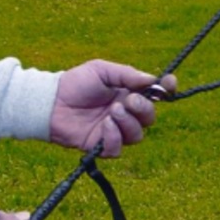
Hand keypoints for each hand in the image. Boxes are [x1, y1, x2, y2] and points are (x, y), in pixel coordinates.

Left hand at [49, 59, 176, 157]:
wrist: (50, 102)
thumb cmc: (76, 83)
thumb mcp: (102, 70)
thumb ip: (127, 74)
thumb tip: (152, 80)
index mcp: (129, 93)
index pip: (156, 95)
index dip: (167, 90)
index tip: (169, 84)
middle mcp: (126, 113)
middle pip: (150, 118)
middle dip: (143, 109)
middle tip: (127, 101)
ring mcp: (115, 131)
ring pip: (137, 135)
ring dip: (128, 123)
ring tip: (111, 112)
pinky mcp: (102, 146)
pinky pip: (119, 148)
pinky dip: (114, 137)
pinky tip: (103, 126)